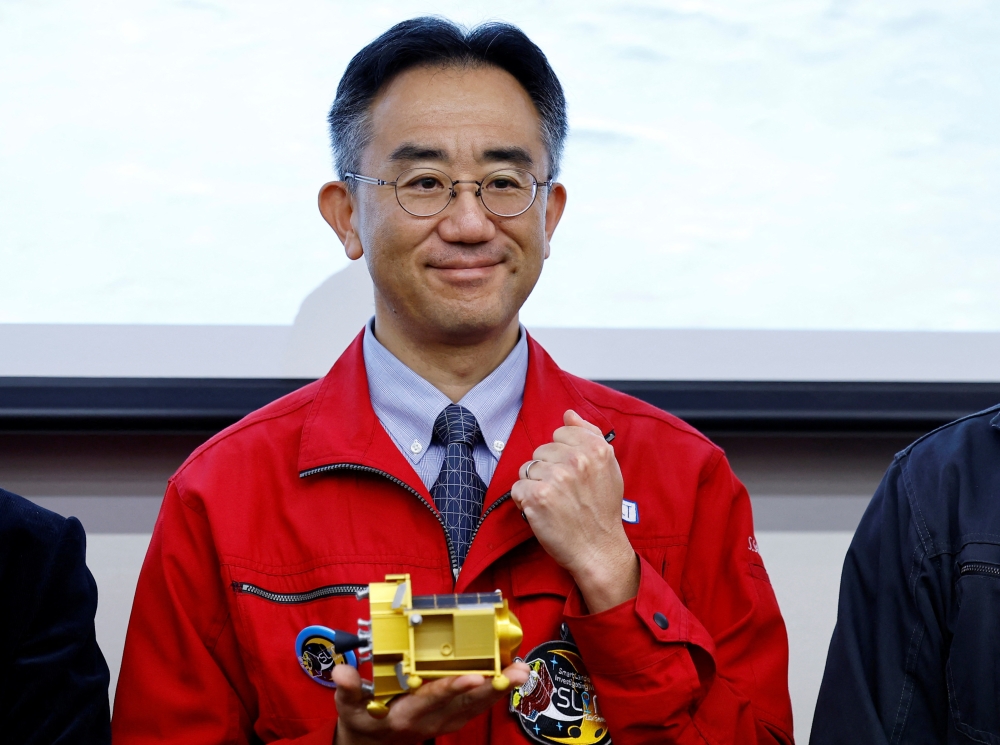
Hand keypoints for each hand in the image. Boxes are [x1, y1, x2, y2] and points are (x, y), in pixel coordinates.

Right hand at [332, 661, 528, 744]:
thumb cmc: (362, 721)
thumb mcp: (348, 707)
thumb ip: (347, 690)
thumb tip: (342, 673)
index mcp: (405, 714)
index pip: (432, 698)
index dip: (454, 687)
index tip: (475, 674)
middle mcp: (429, 720)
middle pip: (464, 704)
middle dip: (492, 687)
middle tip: (516, 672)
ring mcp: (442, 722)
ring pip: (475, 706)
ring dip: (500, 690)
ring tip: (521, 671)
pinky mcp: (449, 719)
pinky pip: (475, 708)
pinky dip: (494, 694)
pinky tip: (509, 679)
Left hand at [511, 409, 638, 613]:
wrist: (598, 549)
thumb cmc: (602, 510)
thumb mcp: (608, 467)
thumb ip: (589, 435)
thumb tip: (569, 413)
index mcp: (596, 449)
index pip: (559, 434)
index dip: (562, 455)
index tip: (573, 474)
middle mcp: (576, 460)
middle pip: (540, 451)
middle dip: (547, 470)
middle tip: (564, 493)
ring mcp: (556, 478)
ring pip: (527, 469)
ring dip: (535, 486)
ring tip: (554, 503)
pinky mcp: (537, 497)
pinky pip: (517, 488)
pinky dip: (524, 502)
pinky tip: (542, 512)